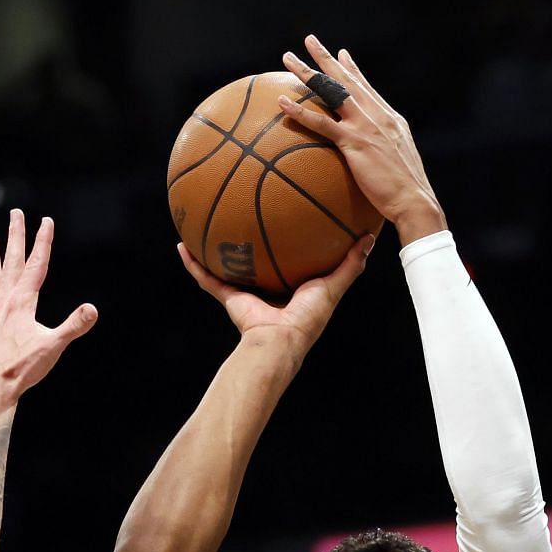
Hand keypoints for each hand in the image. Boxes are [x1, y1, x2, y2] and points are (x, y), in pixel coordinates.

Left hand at [0, 210, 97, 411]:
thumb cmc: (23, 369)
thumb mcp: (53, 347)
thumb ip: (73, 326)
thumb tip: (92, 309)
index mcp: (22, 302)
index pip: (36, 265)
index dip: (42, 242)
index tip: (46, 221)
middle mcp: (4, 301)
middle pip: (11, 262)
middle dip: (15, 236)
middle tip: (15, 213)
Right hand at [177, 232, 373, 360]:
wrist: (280, 341)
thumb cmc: (309, 318)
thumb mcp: (334, 285)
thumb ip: (351, 264)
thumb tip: (369, 237)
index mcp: (291, 287)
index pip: (286, 259)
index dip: (285, 241)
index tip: (281, 217)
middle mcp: (266, 289)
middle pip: (253, 259)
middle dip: (246, 239)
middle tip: (240, 211)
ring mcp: (245, 294)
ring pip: (225, 266)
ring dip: (212, 248)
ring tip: (202, 223)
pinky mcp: (229, 299)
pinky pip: (206, 279)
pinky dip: (193, 265)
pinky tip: (182, 246)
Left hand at [277, 36, 445, 241]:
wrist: (414, 200)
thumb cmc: (406, 189)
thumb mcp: (398, 159)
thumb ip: (386, 147)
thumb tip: (377, 152)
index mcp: (389, 118)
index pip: (366, 88)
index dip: (352, 69)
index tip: (341, 53)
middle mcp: (377, 115)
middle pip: (347, 80)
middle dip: (327, 58)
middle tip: (309, 41)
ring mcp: (365, 125)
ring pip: (331, 91)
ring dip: (308, 73)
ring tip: (288, 59)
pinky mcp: (354, 141)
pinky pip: (321, 123)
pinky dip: (300, 111)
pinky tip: (283, 103)